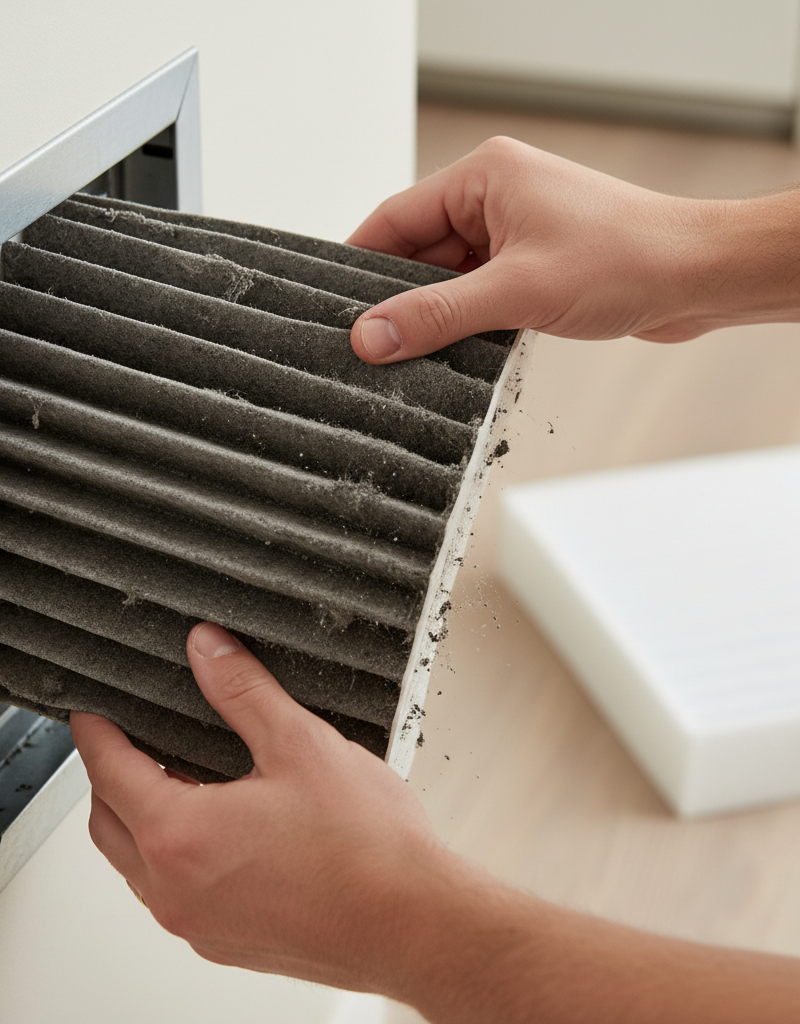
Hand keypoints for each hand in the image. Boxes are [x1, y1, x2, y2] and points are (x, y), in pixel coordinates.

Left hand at [70, 622, 447, 994]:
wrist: (413, 922)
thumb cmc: (366, 847)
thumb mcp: (300, 744)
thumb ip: (243, 691)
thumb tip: (207, 650)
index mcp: (181, 836)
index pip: (110, 773)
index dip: (96, 735)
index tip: (92, 715)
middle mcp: (177, 890)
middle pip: (109, 824)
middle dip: (109, 779)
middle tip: (126, 743)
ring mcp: (200, 925)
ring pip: (138, 867)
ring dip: (139, 822)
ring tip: (172, 783)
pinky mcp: (229, 943)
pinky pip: (174, 896)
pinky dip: (172, 859)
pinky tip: (216, 835)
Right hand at [347, 136, 799, 361]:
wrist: (697, 278)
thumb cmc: (624, 260)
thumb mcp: (515, 292)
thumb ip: (436, 315)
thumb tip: (371, 335)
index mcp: (483, 177)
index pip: (395, 218)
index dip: (360, 264)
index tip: (333, 310)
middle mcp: (496, 198)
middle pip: (419, 252)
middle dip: (399, 299)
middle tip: (369, 347)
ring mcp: (516, 233)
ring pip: (450, 279)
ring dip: (436, 317)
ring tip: (410, 358)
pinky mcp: (535, 266)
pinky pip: (480, 295)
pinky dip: (466, 324)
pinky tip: (453, 356)